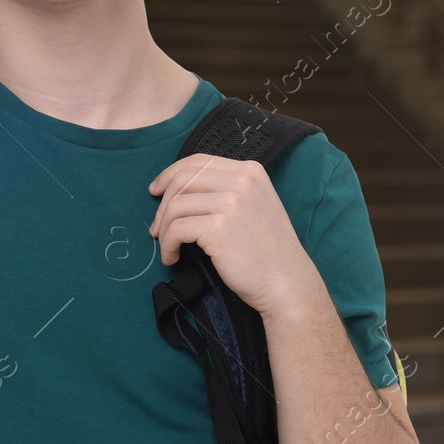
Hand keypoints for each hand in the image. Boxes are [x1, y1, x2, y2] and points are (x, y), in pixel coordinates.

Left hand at [148, 154, 322, 317]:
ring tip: (168, 248)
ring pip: (175, 205)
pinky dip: (168, 245)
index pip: (198, 161)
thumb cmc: (268, 251)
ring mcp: (231, 202)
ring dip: (164, 230)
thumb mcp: (255, 206)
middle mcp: (241, 180)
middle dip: (162, 205)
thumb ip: (227, 190)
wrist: (287, 282)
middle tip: (157, 228)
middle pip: (182, 179)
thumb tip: (181, 191)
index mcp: (250, 171)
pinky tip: (172, 257)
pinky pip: (176, 229)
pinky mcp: (219, 228)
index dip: (170, 174)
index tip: (156, 191)